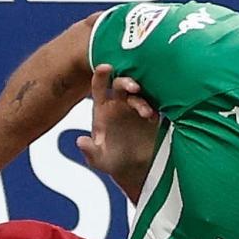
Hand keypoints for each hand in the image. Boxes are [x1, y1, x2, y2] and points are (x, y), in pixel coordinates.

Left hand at [77, 64, 158, 200]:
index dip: (101, 76)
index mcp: (103, 109)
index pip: (100, 87)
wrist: (136, 170)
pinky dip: (157, 107)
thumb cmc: (113, 162)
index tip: (106, 67)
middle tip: (135, 87)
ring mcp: (137, 108)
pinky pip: (156, 105)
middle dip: (127, 82)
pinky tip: (156, 117)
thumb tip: (80, 141)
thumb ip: (90, 151)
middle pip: (121, 84)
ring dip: (144, 100)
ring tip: (148, 114)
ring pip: (141, 94)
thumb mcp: (100, 160)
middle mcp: (120, 103)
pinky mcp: (153, 115)